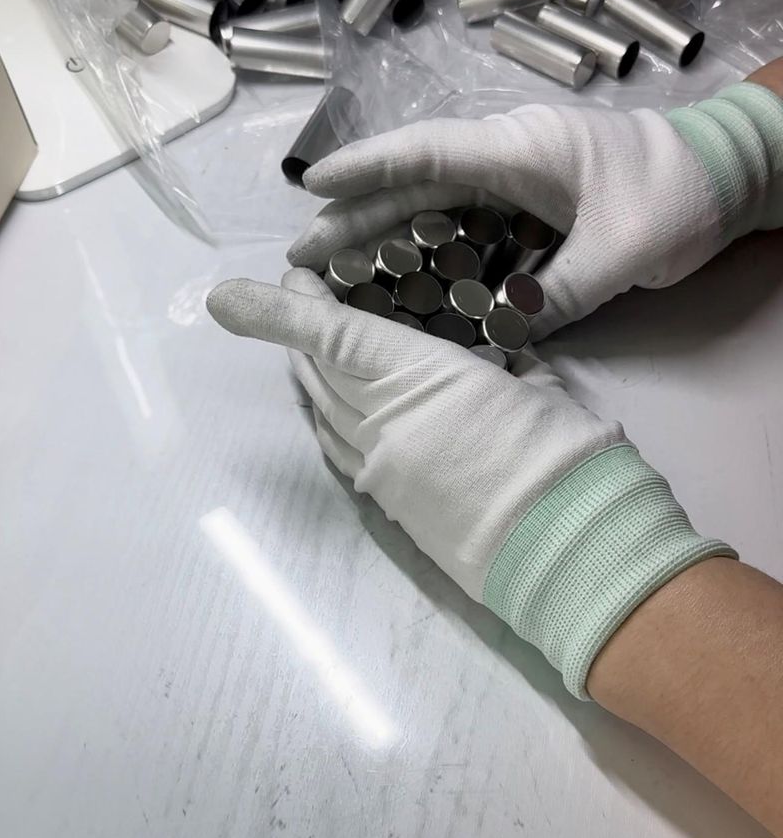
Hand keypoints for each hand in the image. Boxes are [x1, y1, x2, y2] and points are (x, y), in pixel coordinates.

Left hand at [207, 269, 731, 697]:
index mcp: (421, 379)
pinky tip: (339, 405)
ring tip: (318, 345)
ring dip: (311, 373)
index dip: (288, 306)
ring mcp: (377, 469)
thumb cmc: (566, 456)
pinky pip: (339, 448)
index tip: (267, 283)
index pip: (331, 333)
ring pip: (322, 410)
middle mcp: (382, 423)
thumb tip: (496, 350)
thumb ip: (505, 360)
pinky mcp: (385, 505)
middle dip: (300, 329)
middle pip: (317, 369)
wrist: (571, 554)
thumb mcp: (539, 385)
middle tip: (306, 296)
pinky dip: (330, 417)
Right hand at [290, 82, 782, 338]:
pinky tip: (403, 287)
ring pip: (435, 210)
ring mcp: (517, 185)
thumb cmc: (679, 196)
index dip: (367, 170)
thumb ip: (556, 292)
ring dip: (386, 239)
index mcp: (523, 149)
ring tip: (333, 274)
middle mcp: (508, 160)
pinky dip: (432, 257)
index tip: (312, 187)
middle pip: (416, 186)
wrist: (727, 175)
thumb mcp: (622, 250)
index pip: (429, 153)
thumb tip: (495, 333)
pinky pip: (467, 232)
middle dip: (357, 218)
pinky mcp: (528, 211)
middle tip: (301, 256)